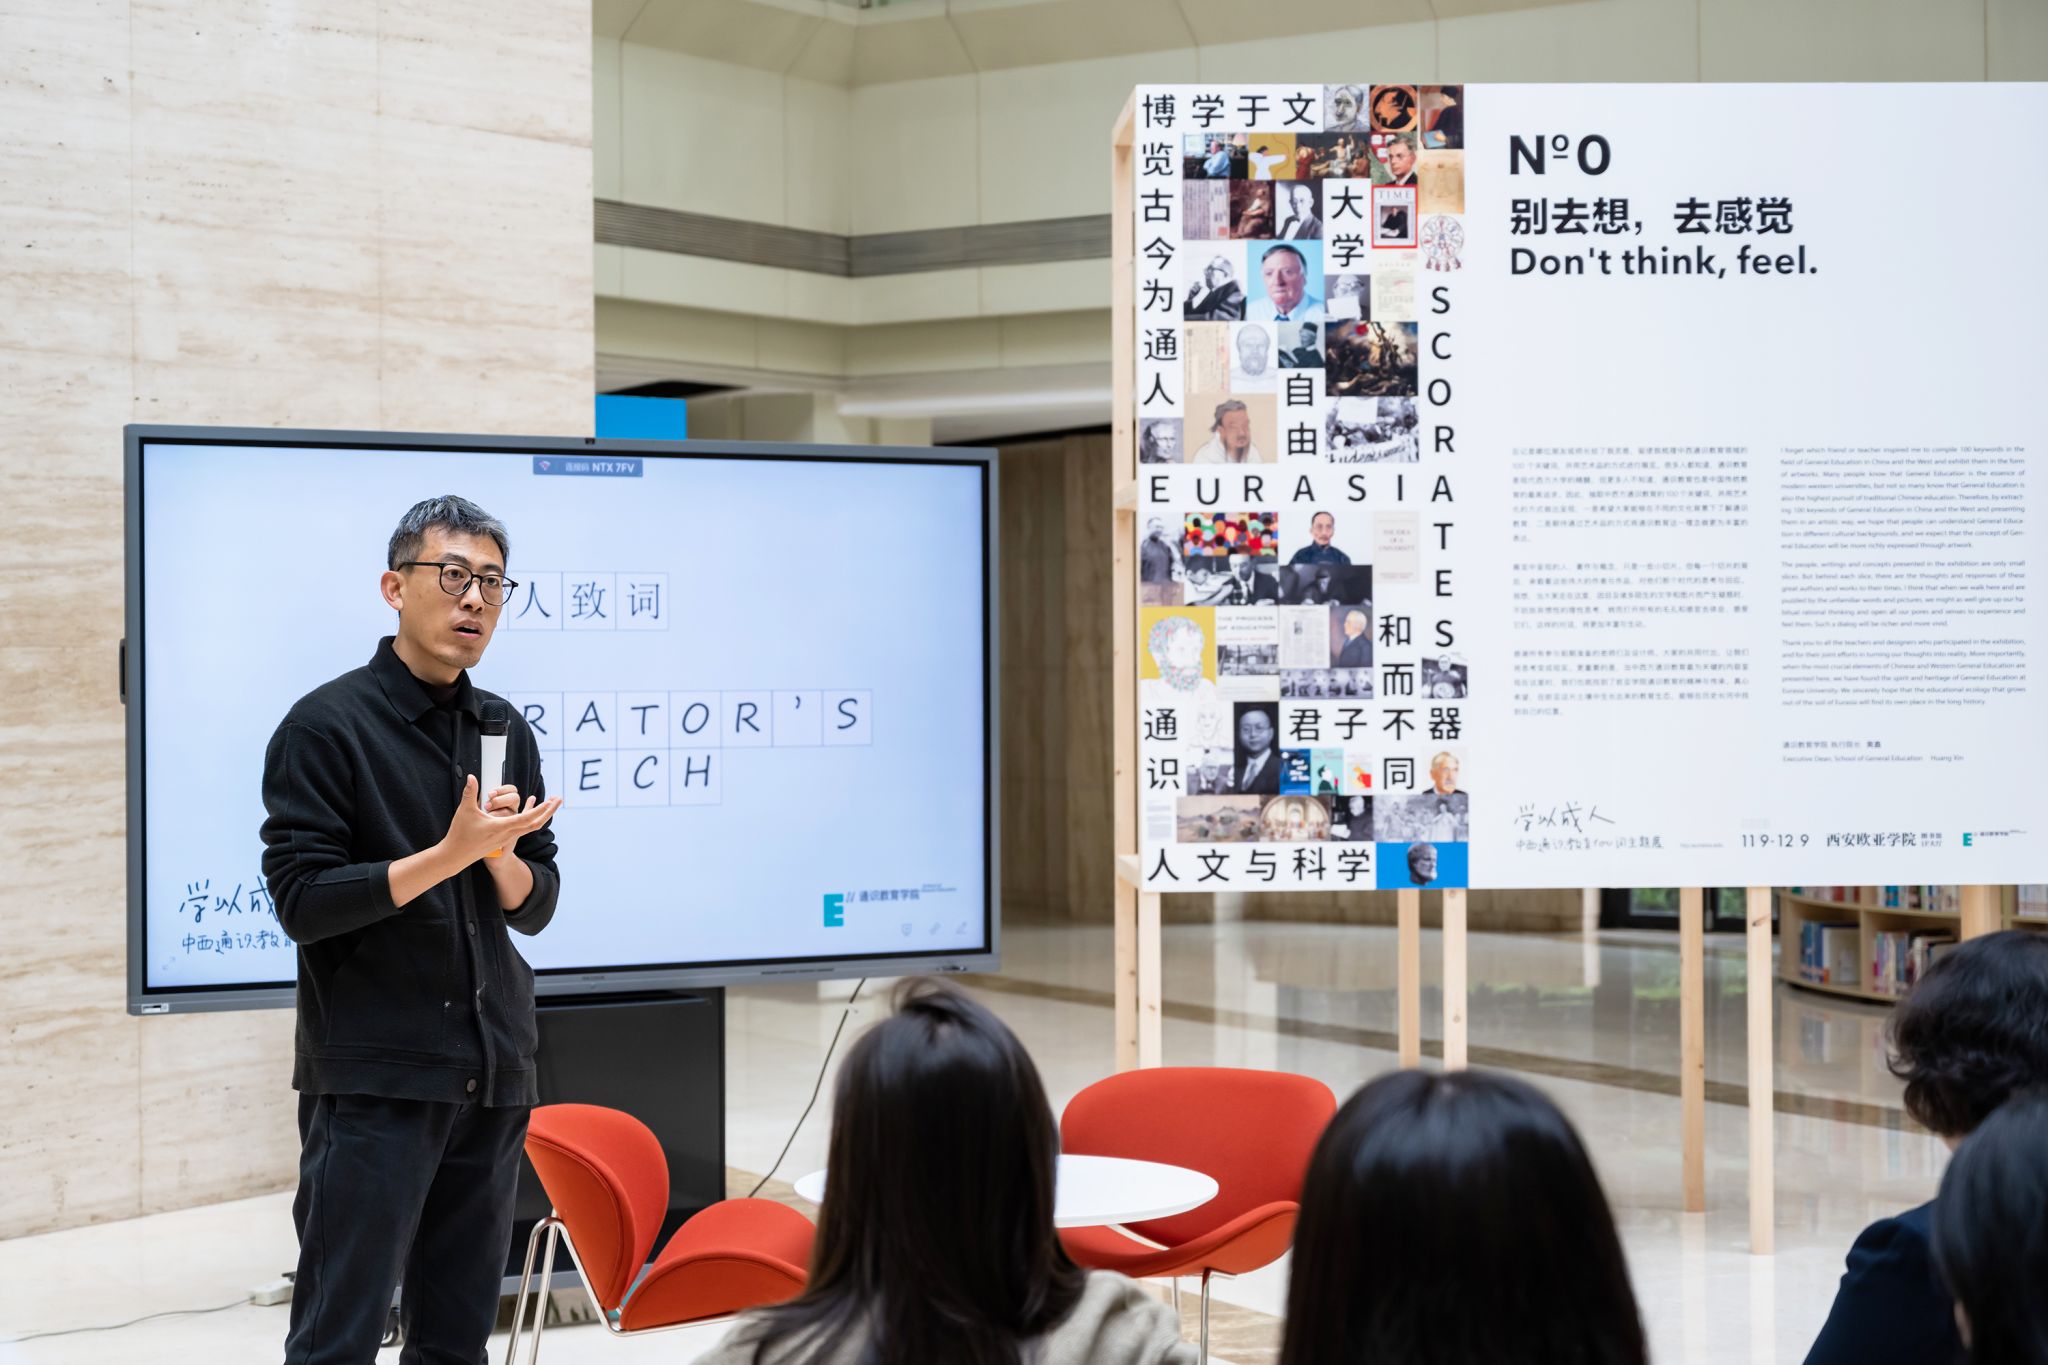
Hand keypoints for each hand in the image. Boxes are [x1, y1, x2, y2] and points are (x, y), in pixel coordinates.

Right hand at [442, 775, 561, 867]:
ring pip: (529, 827)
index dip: (539, 810)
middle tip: (558, 800)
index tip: (550, 802)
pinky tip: (530, 811)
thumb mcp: (465, 811)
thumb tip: (472, 776)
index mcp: (501, 827)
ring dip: (541, 816)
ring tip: (550, 805)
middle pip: (534, 824)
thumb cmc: (460, 834)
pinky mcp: (503, 840)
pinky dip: (529, 819)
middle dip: (548, 811)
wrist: (455, 856)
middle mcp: (507, 834)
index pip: (526, 818)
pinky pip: (522, 829)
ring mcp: (506, 838)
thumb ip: (470, 792)